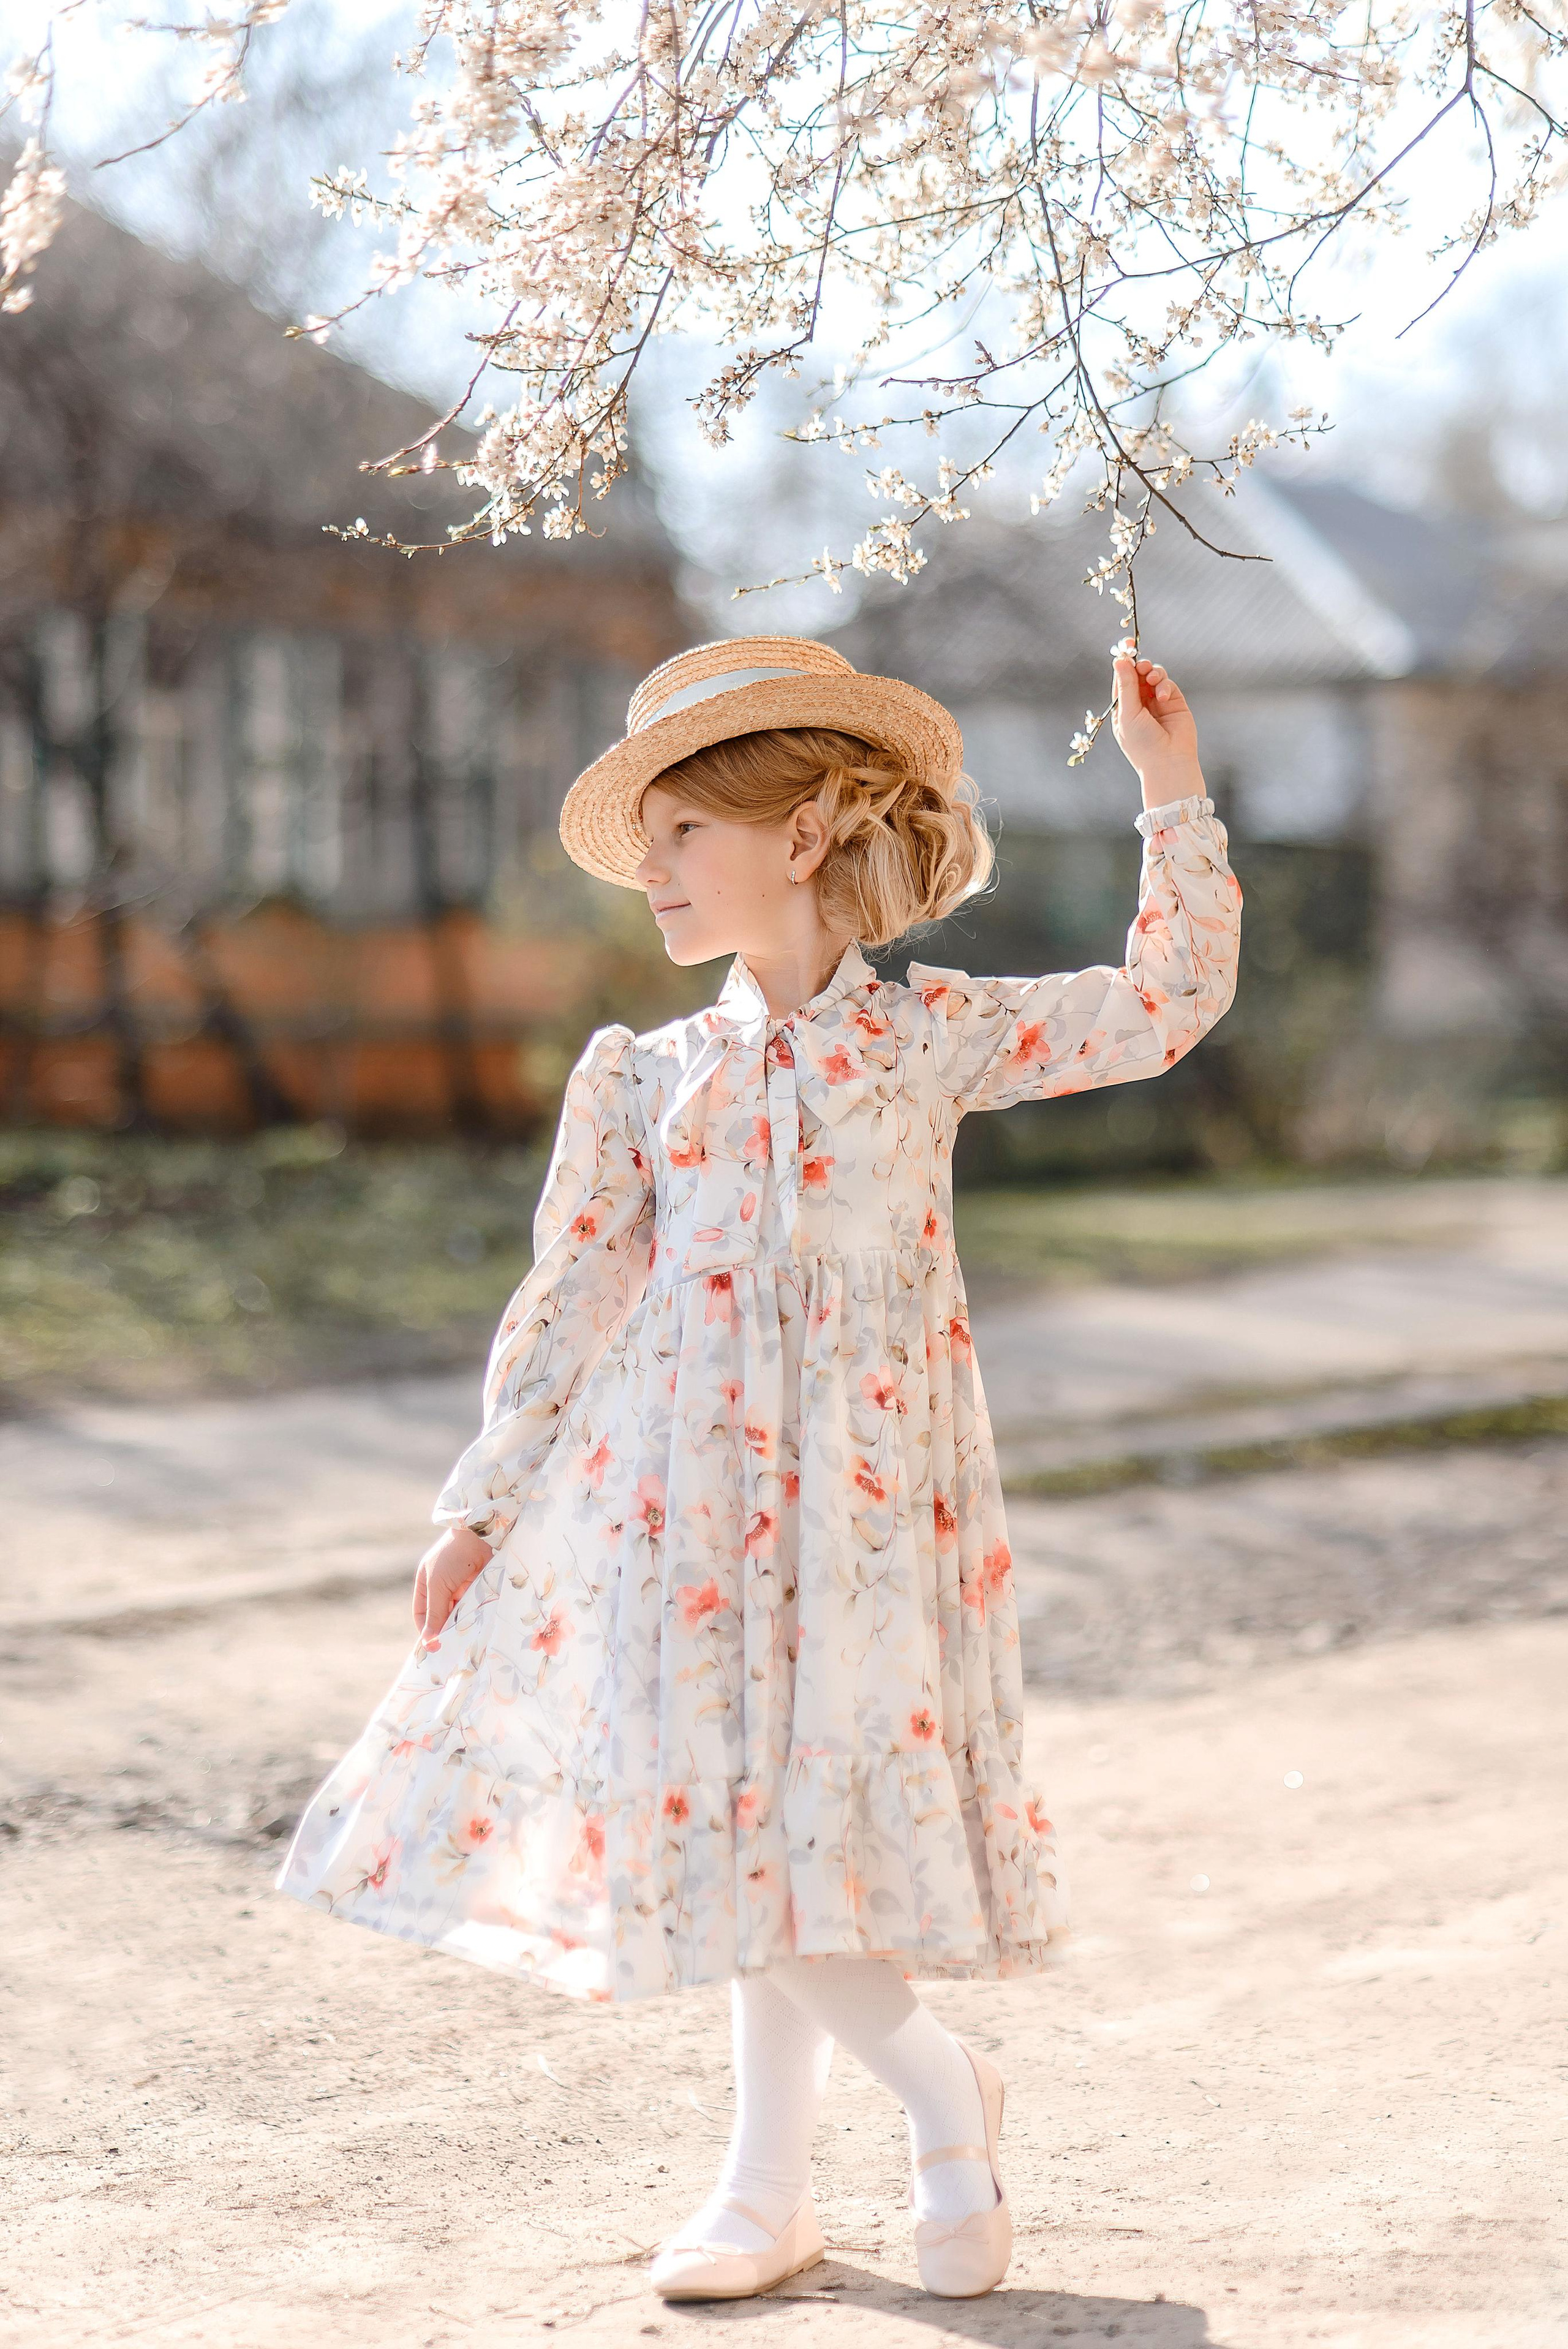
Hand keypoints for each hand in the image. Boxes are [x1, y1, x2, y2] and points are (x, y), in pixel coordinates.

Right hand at [413, 1524, 491, 1642]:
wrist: (481, 1535)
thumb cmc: (453, 1557)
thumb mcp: (438, 1586)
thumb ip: (435, 1614)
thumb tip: (428, 1643)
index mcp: (426, 1583)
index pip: (422, 1615)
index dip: (426, 1631)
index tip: (434, 1648)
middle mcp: (442, 1586)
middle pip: (441, 1616)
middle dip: (445, 1631)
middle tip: (452, 1650)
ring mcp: (461, 1587)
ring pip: (459, 1614)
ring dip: (462, 1625)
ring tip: (465, 1641)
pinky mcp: (478, 1587)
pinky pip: (474, 1607)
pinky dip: (475, 1617)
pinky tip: (478, 1628)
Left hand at [1111, 652, 1205, 808]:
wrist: (1169, 763)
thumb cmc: (1142, 744)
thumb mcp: (1128, 714)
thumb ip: (1126, 686)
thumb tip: (1119, 660)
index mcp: (1123, 709)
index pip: (1121, 680)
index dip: (1123, 662)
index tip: (1125, 645)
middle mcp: (1140, 704)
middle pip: (1138, 674)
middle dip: (1139, 665)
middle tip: (1140, 661)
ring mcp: (1157, 703)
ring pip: (1153, 676)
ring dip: (1152, 673)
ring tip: (1152, 679)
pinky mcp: (1175, 703)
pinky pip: (1167, 684)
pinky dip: (1165, 685)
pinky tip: (1163, 697)